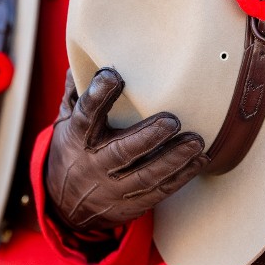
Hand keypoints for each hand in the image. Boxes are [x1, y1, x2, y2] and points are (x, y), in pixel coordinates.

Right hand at [46, 67, 207, 231]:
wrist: (65, 208)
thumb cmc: (72, 152)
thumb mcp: (64, 124)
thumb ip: (75, 93)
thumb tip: (81, 56)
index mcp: (77, 138)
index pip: (85, 115)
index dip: (98, 96)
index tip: (113, 75)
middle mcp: (95, 163)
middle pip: (121, 151)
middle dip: (148, 136)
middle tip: (172, 120)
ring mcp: (114, 187)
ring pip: (146, 175)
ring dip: (173, 158)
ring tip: (196, 142)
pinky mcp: (132, 203)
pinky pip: (159, 191)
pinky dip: (181, 176)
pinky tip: (199, 160)